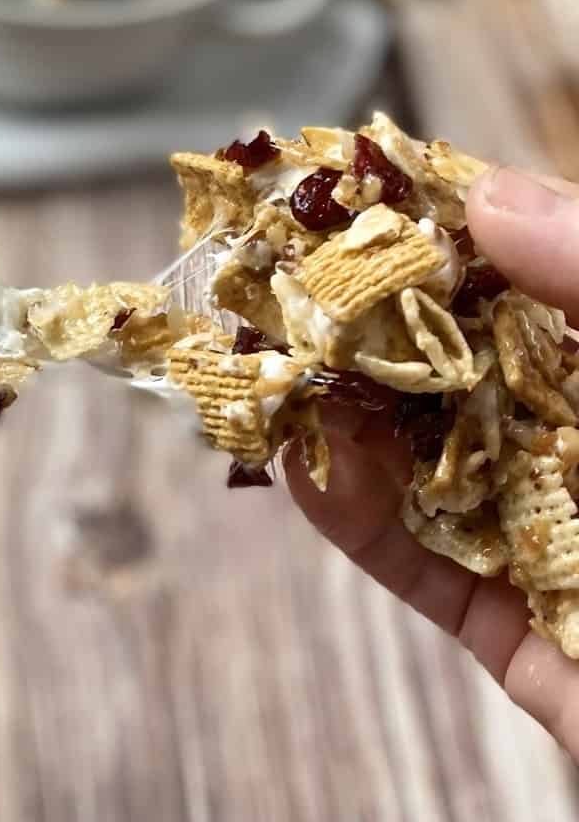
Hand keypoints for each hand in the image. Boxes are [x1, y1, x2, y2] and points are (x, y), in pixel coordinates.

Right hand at [286, 166, 578, 757]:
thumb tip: (490, 192)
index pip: (523, 280)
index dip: (439, 230)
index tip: (352, 190)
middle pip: (459, 367)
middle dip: (366, 325)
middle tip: (275, 279)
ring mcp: (552, 537)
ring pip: (425, 461)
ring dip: (342, 419)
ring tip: (270, 368)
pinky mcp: (517, 631)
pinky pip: (421, 564)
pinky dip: (353, 518)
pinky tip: (300, 468)